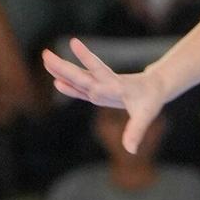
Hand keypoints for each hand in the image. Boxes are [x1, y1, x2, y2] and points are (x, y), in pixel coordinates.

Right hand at [42, 38, 164, 154]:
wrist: (154, 87)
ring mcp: (100, 85)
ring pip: (79, 76)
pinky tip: (56, 80)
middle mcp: (105, 84)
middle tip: (45, 55)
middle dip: (64, 67)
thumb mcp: (145, 117)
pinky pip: (81, 85)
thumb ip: (136, 132)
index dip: (87, 64)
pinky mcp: (98, 89)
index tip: (74, 48)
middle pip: (82, 75)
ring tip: (45, 58)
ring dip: (62, 69)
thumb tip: (131, 151)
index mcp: (116, 87)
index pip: (99, 77)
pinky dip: (69, 84)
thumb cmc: (150, 101)